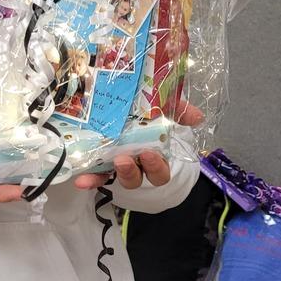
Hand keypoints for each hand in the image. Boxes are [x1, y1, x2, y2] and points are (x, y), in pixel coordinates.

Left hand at [73, 101, 204, 189]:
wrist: (109, 99)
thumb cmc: (141, 108)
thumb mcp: (160, 105)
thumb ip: (178, 109)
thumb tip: (198, 116)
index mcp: (152, 152)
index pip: (159, 169)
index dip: (156, 166)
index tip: (149, 154)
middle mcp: (135, 162)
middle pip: (140, 177)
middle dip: (134, 171)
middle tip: (126, 158)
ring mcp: (116, 163)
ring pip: (119, 177)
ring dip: (116, 173)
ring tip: (113, 161)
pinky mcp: (98, 161)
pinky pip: (96, 175)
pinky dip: (90, 179)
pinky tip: (81, 181)